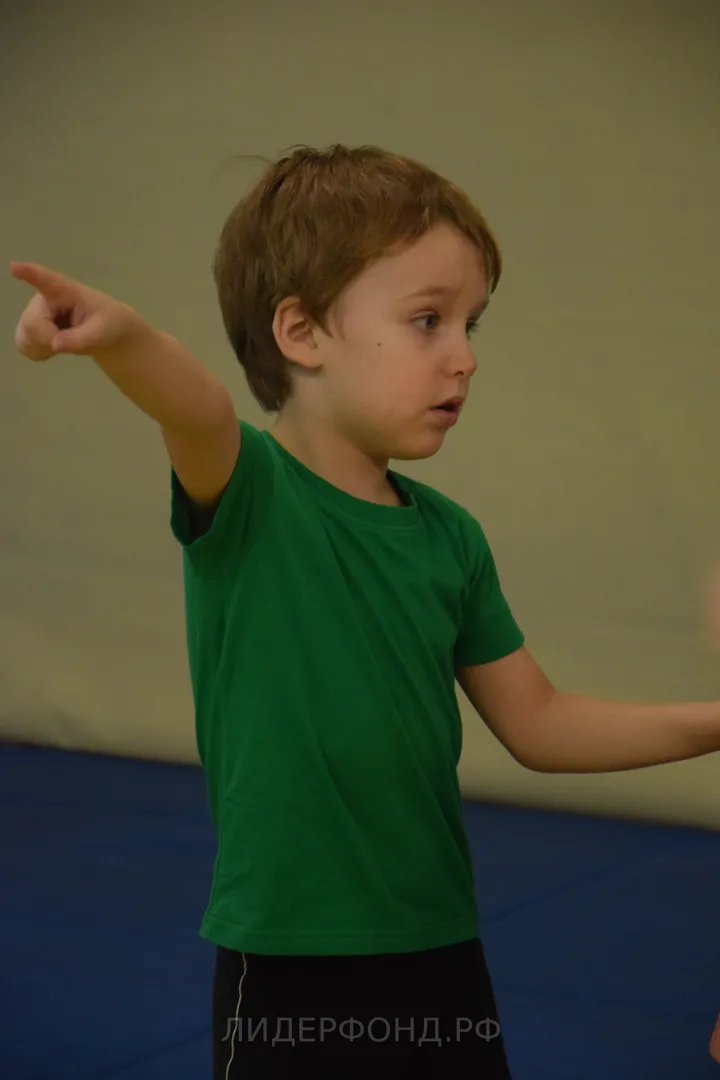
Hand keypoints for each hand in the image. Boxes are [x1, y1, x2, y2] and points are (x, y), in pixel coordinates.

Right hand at [10, 262, 145, 360]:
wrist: (105, 333)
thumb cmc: (107, 324)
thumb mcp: (102, 333)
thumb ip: (81, 339)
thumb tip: (54, 344)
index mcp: (65, 291)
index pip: (46, 280)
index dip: (29, 274)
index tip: (14, 267)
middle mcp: (44, 298)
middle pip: (33, 323)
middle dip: (48, 339)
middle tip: (71, 341)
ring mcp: (34, 312)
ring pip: (25, 336)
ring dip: (44, 347)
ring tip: (64, 341)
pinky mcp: (29, 326)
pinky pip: (23, 345)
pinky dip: (38, 352)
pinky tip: (53, 347)